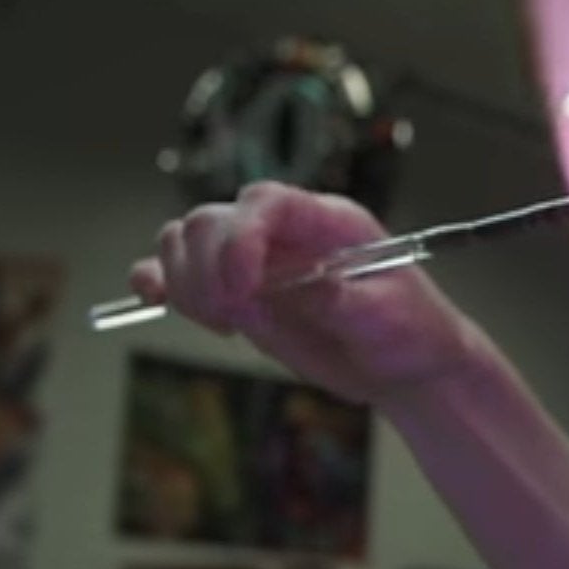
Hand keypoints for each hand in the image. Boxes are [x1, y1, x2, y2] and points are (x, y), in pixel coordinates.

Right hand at [130, 183, 482, 404]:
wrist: (406, 364)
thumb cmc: (410, 332)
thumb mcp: (389, 319)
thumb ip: (343, 300)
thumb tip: (306, 285)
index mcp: (328, 222)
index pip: (266, 203)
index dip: (239, 237)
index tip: (242, 287)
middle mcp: (284, 232)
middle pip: (210, 221)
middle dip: (206, 270)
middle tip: (236, 318)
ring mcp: (253, 260)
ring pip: (184, 242)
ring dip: (185, 283)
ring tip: (227, 324)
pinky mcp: (233, 292)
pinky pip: (173, 272)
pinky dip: (158, 284)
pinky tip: (161, 303)